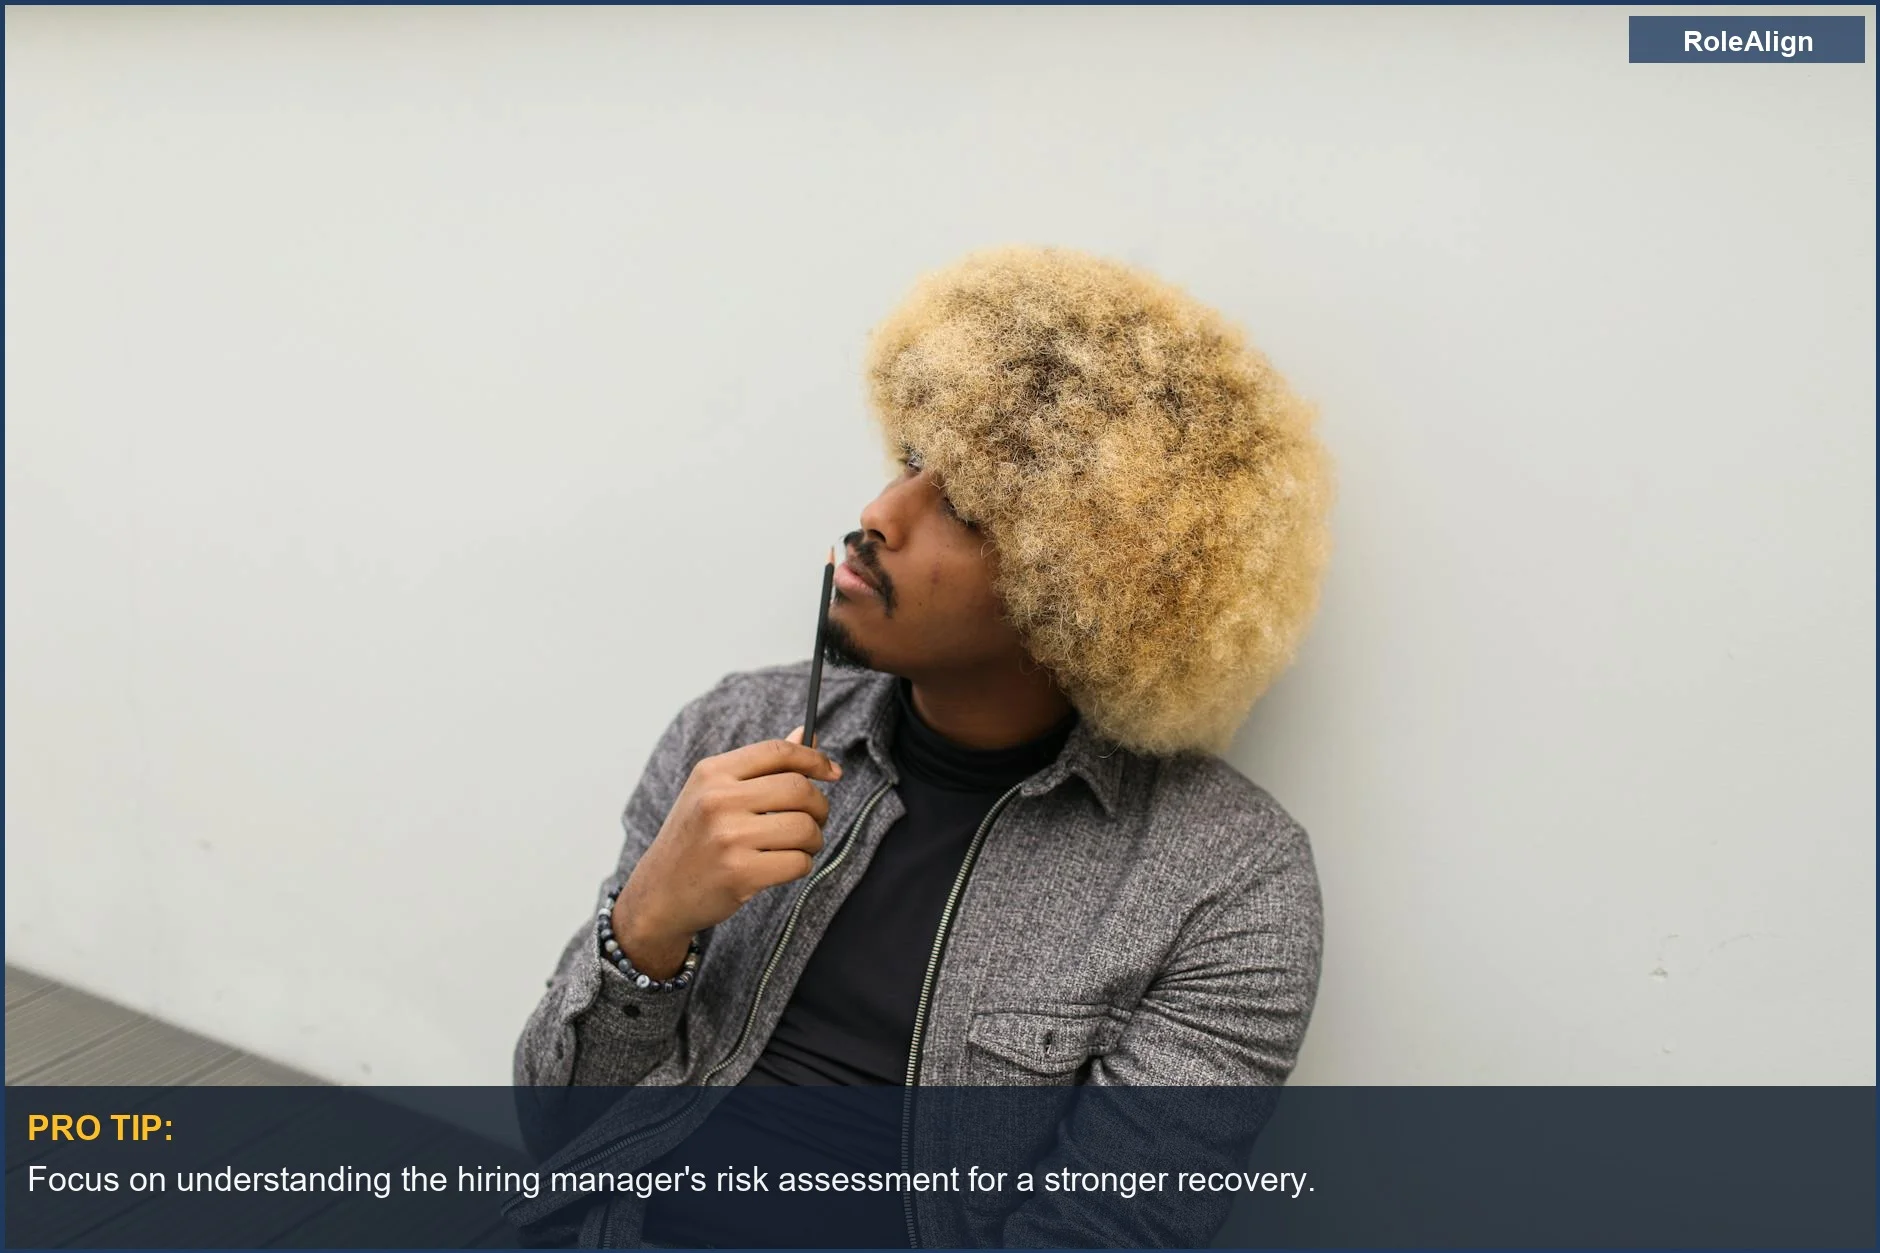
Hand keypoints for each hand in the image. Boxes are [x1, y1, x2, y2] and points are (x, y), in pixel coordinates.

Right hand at [612, 725, 841, 977]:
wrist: (660, 894)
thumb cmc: (695, 839)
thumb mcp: (715, 793)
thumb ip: (762, 766)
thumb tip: (808, 733)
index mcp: (712, 772)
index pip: (778, 752)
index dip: (814, 759)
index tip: (831, 772)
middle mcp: (718, 799)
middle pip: (799, 789)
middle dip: (819, 806)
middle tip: (815, 819)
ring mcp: (728, 837)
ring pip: (805, 828)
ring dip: (813, 840)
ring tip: (799, 846)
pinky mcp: (740, 873)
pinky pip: (798, 862)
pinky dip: (801, 865)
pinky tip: (783, 866)